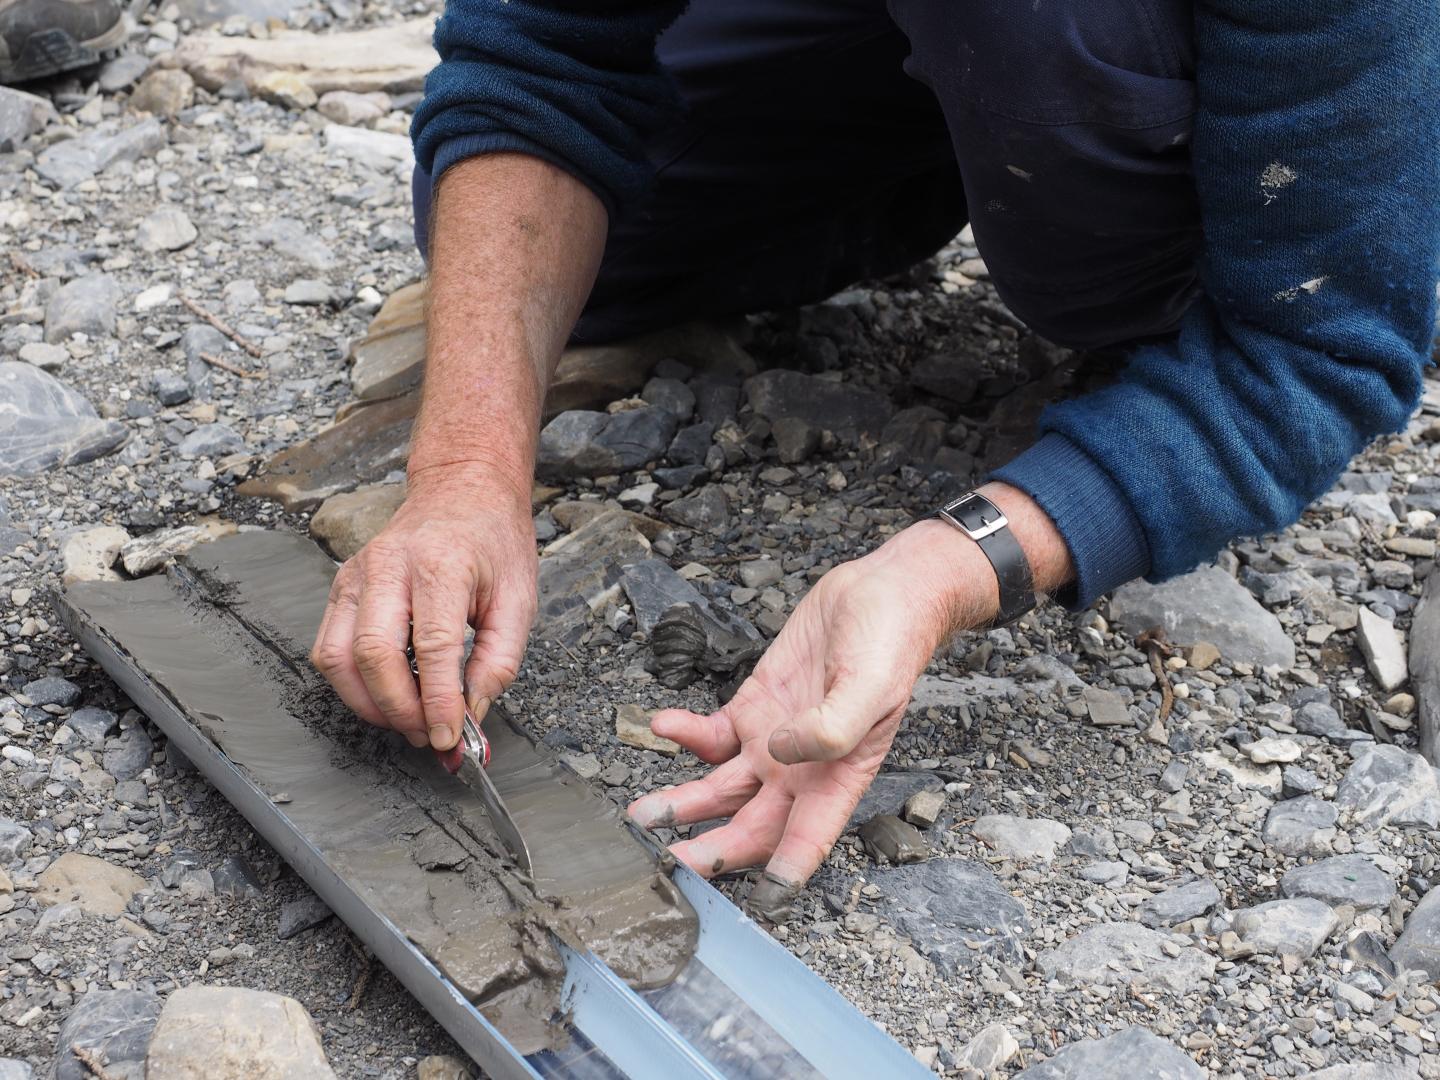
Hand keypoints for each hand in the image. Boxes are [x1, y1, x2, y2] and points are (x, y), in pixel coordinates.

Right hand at [310, 464, 536, 751]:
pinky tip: (387, 692)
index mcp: (441, 563)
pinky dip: (352, 683)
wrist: (463, 491)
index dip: (438, 702)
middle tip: (429, 735)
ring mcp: (356, 574)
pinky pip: (328, 647)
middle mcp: (389, 565)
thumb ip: (499, 662)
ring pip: (338, 656)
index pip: (432, 646)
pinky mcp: (341, 587)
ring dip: (369, 703)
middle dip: (399, 709)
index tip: (451, 737)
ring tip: (408, 720)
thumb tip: (472, 714)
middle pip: (373, 653)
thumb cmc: (493, 541)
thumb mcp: (519, 599)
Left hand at [628, 517, 999, 915]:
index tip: (758, 903)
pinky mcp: (751, 708)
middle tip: (669, 865)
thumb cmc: (890, 642)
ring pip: (718, 789)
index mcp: (838, 776)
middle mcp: (801, 770)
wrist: (877, 595)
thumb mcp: (871, 685)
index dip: (783, 873)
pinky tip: (663, 726)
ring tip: (641, 815)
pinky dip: (684, 734)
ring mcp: (772, 741)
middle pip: (749, 826)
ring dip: (680, 804)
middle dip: (709, 850)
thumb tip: (783, 751)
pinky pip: (710, 735)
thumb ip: (832, 726)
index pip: (807, 839)